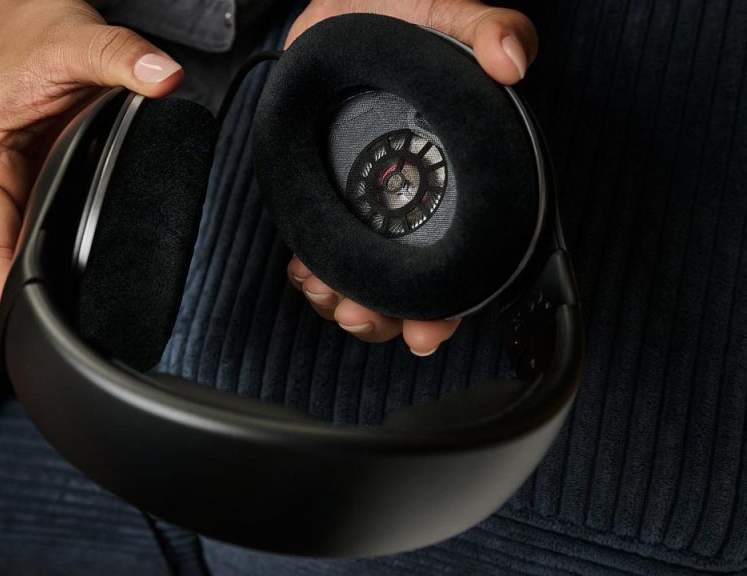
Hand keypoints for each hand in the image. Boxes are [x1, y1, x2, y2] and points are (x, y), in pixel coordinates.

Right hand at [0, 0, 183, 327]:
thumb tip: (163, 78)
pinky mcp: (39, 188)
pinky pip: (44, 236)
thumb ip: (120, 57)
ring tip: (73, 335)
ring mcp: (15, 190)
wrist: (26, 22)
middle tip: (58, 349)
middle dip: (23, 306)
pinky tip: (85, 291)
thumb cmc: (36, 35)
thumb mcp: (79, 40)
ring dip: (41, 292)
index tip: (18, 329)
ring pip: (20, 255)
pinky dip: (60, 265)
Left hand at [284, 0, 537, 354]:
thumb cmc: (401, 20)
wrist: (341, 18)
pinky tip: (304, 272)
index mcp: (455, 180)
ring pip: (365, 280)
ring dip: (345, 301)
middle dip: (386, 317)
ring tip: (324, 292)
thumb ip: (487, 29)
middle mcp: (417, 204)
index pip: (464, 258)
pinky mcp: (330, 201)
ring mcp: (372, 207)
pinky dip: (313, 275)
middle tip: (360, 317)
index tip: (426, 330)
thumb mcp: (446, 17)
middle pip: (411, 285)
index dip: (449, 304)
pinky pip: (325, 253)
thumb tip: (512, 60)